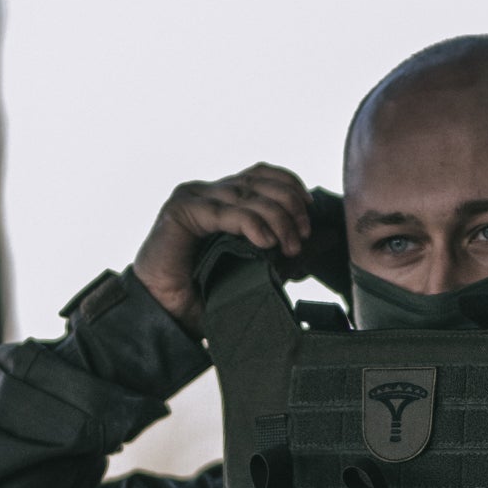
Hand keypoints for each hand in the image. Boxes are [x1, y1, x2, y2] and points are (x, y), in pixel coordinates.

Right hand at [134, 163, 312, 335]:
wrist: (163, 313)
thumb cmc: (202, 295)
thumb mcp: (251, 270)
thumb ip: (282, 253)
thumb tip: (324, 240)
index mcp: (221, 198)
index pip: (261, 174)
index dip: (289, 185)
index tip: (308, 211)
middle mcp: (207, 192)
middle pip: (259, 180)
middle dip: (290, 204)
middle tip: (303, 235)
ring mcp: (193, 198)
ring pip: (247, 195)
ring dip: (277, 217)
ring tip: (290, 245)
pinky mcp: (182, 212)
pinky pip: (227, 212)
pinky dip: (252, 224)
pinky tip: (266, 243)